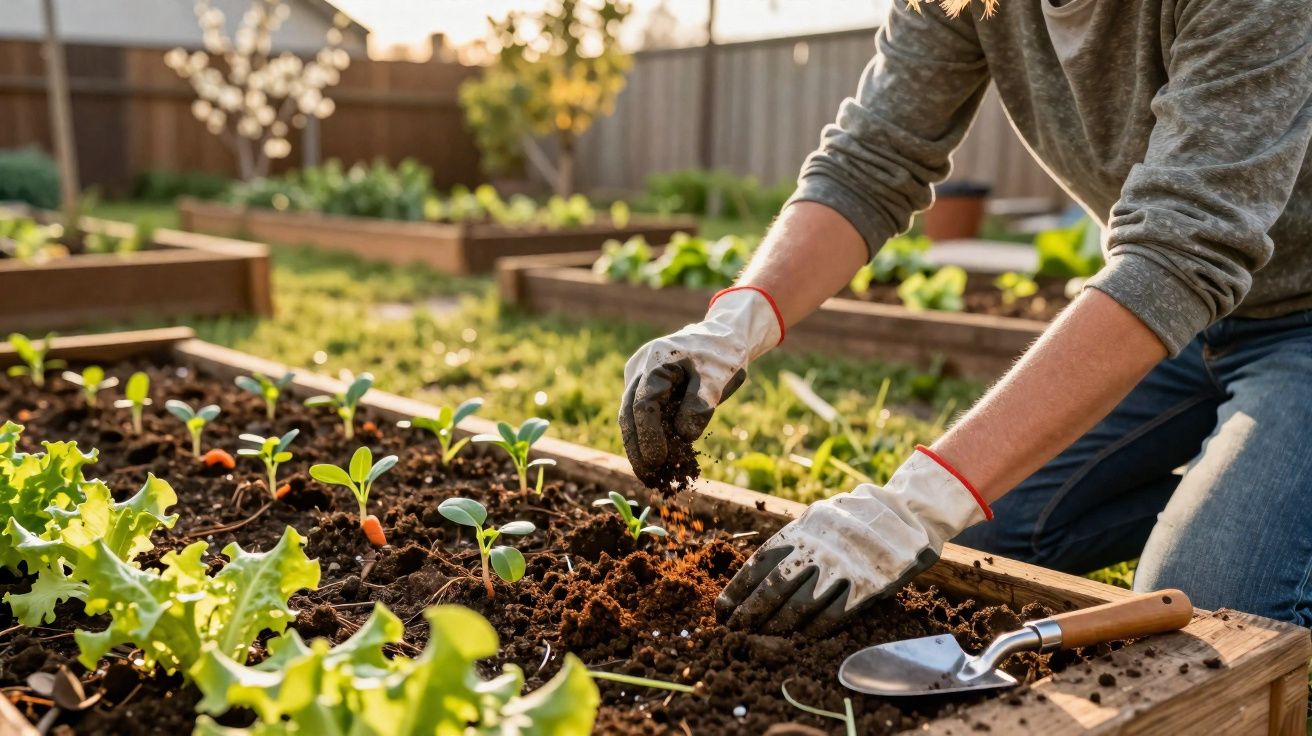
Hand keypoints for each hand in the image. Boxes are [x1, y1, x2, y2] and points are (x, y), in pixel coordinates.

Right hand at [619, 287, 782, 485]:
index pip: (644, 404)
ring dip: (638, 445)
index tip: (659, 462)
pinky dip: (647, 436)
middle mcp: (640, 368)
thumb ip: (701, 404)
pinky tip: (655, 459)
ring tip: (649, 475)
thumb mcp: (720, 377)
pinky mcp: (644, 386)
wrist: (723, 336)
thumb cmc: (723, 355)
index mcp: (656, 361)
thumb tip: (683, 437)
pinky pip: (641, 414)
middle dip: (636, 447)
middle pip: (628, 412)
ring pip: (630, 415)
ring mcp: (638, 376)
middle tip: (647, 477)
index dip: (648, 436)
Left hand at [716, 446, 990, 634]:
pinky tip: (798, 639)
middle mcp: (818, 548)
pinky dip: (812, 630)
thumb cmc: (853, 519)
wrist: (905, 514)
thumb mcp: (817, 519)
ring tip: (759, 640)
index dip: (739, 589)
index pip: (760, 563)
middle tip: (735, 631)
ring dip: (776, 626)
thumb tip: (757, 575)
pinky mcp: (866, 586)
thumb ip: (792, 542)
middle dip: (751, 613)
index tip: (723, 609)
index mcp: (803, 529)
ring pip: (800, 605)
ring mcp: (842, 568)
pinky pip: (833, 614)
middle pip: (774, 588)